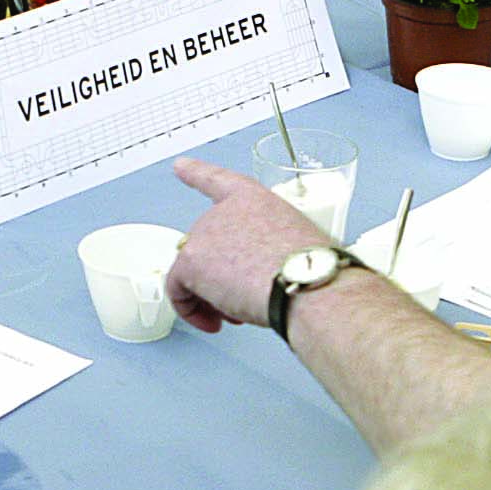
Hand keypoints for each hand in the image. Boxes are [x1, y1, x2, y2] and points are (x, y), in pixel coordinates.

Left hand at [165, 156, 335, 332]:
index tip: (180, 166)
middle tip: (240, 301)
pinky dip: (192, 311)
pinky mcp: (190, 262)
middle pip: (206, 245)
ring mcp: (203, 234)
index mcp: (252, 199)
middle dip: (219, 277)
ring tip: (234, 315)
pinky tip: (213, 323)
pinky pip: (178, 292)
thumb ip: (269, 247)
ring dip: (209, 298)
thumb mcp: (295, 242)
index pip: (217, 180)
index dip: (196, 173)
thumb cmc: (312, 267)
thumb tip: (266, 275)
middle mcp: (222, 211)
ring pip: (192, 272)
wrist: (305, 280)